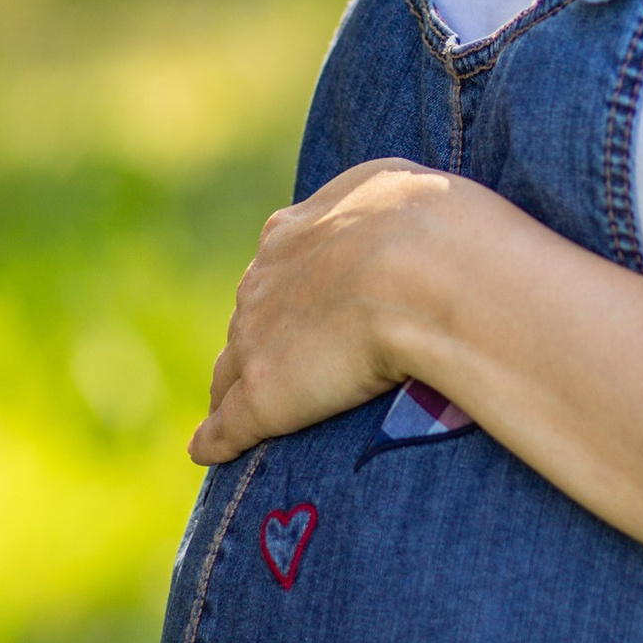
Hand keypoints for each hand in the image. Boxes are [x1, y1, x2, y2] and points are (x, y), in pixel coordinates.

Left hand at [192, 158, 475, 465]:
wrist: (422, 272)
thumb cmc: (433, 227)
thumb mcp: (402, 191)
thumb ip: (381, 207)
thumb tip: (393, 218)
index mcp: (293, 233)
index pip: (275, 267)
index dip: (289, 290)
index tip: (304, 306)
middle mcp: (262, 283)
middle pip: (249, 318)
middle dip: (264, 337)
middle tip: (291, 362)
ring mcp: (255, 341)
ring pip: (231, 369)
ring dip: (235, 388)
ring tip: (238, 411)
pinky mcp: (261, 397)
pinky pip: (225, 426)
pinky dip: (217, 440)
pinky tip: (209, 452)